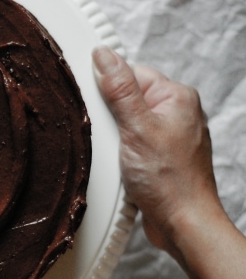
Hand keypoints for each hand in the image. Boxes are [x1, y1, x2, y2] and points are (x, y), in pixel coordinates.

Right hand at [92, 46, 218, 253]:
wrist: (182, 223)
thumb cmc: (170, 181)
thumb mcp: (136, 128)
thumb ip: (119, 90)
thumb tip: (104, 56)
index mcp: (176, 97)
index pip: (130, 73)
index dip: (107, 89)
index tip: (96, 106)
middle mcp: (175, 113)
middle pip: (126, 99)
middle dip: (109, 118)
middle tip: (110, 138)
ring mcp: (167, 136)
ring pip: (125, 125)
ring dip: (113, 140)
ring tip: (117, 157)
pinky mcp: (159, 157)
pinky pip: (130, 145)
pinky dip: (119, 155)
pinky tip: (120, 168)